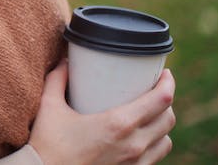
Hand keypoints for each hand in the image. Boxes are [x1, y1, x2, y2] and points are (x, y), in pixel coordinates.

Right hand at [28, 60, 175, 163]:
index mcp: (118, 124)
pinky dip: (154, 145)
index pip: (160, 101)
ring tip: (150, 116)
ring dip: (162, 126)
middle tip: (153, 91)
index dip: (168, 84)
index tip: (164, 74)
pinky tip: (141, 138)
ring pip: (166, 141)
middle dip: (166, 102)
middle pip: (168, 119)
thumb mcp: (49, 106)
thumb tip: (65, 62)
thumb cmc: (48, 144)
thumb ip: (57, 79)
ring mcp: (135, 163)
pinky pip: (155, 158)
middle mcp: (133, 145)